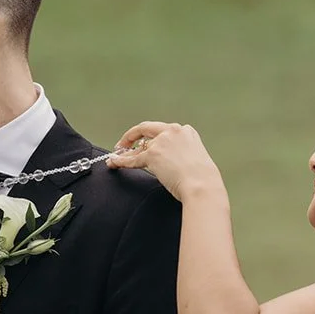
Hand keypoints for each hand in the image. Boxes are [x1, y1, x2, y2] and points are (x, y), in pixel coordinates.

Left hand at [109, 121, 223, 202]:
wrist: (201, 185)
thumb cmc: (201, 178)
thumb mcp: (193, 157)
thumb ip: (179, 152)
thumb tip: (164, 159)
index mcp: (186, 131)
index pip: (162, 130)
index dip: (149, 136)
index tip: (143, 142)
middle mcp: (173, 131)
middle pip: (145, 128)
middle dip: (131, 136)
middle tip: (122, 145)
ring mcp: (162, 142)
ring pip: (138, 147)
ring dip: (125, 154)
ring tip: (115, 158)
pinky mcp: (152, 155)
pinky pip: (132, 159)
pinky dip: (121, 161)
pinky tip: (114, 163)